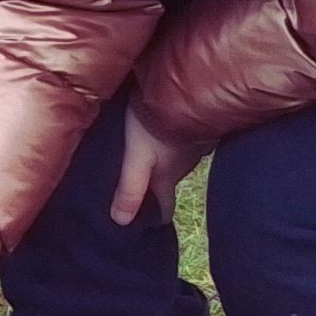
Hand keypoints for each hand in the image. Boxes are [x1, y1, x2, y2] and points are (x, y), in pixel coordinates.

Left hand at [111, 104, 209, 226]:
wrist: (182, 89)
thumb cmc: (155, 127)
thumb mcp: (136, 159)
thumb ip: (130, 188)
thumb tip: (121, 222)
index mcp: (168, 177)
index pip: (165, 208)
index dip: (155, 218)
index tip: (145, 226)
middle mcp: (184, 165)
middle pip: (168, 185)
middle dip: (154, 192)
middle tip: (136, 194)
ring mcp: (192, 145)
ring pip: (174, 163)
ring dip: (161, 167)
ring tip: (142, 164)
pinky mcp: (194, 127)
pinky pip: (180, 143)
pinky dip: (169, 147)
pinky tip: (159, 139)